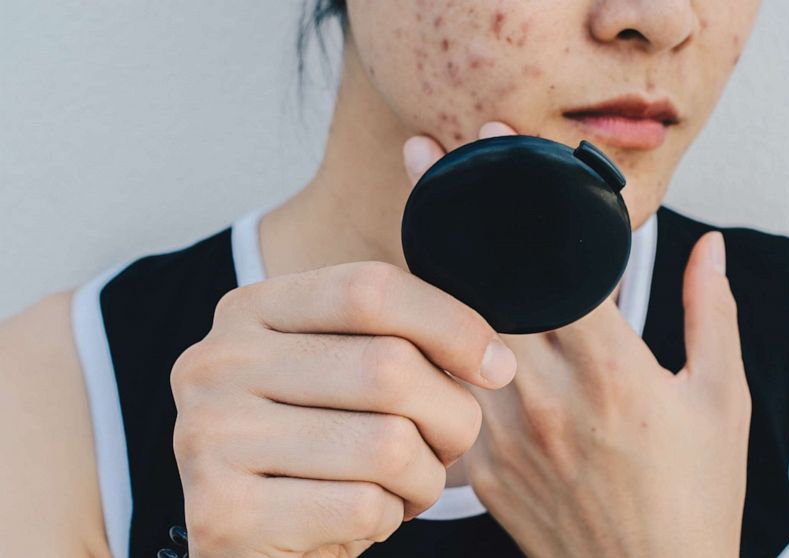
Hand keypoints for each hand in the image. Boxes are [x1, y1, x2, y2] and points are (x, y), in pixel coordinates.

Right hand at [170, 141, 517, 555]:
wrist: (250, 544)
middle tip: (449, 445)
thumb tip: (495, 358)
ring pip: (387, 444)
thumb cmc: (318, 451)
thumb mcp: (345, 375)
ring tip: (405, 486)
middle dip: (451, 416)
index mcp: (248, 310)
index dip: (452, 324)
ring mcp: (210, 438)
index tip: (496, 367)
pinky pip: (364, 506)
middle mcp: (216, 364)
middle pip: (388, 367)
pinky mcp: (222, 515)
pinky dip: (387, 519)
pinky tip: (364, 517)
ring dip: (423, 477)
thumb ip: (398, 340)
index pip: (369, 288)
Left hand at [405, 123, 750, 557]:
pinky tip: (422, 321)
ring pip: (449, 333)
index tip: (490, 142)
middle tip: (424, 159)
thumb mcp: (724, 402)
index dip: (519, 195)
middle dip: (446, 212)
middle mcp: (547, 395)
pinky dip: (432, 347)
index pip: (552, 262)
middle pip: (481, 282)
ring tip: (420, 226)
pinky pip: (444, 391)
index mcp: (614, 370)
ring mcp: (503, 433)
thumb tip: (710, 246)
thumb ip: (713, 314)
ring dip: (433, 274)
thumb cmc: (697, 499)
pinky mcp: (478, 468)